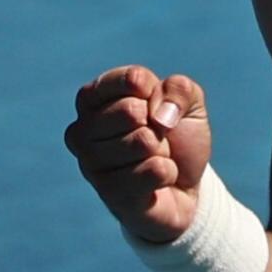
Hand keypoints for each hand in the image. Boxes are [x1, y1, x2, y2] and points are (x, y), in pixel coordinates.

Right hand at [65, 65, 211, 242]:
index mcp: (95, 98)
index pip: (129, 78)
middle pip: (131, 111)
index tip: (154, 102)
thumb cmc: (178, 137)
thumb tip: (159, 114)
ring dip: (162, 150)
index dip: (155, 91)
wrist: (186, 186)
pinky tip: (157, 181)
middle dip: (158, 124)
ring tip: (154, 158)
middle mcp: (82, 129)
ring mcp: (90, 163)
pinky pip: (152, 171)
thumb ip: (179, 89)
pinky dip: (167, 172)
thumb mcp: (190, 102)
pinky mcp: (108, 193)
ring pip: (142, 142)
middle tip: (156, 137)